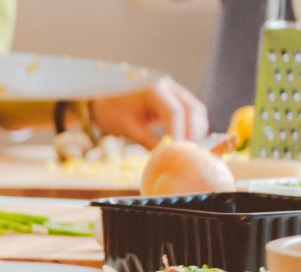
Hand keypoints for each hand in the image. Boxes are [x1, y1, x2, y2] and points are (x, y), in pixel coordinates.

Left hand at [91, 77, 207, 146]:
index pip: (174, 111)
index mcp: (153, 88)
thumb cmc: (111, 110)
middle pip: (192, 109)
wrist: (103, 99)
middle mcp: (169, 86)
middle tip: (188, 152)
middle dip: (192, 132)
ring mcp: (175, 92)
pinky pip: (192, 113)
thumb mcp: (127, 126)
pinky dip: (192, 127)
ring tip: (187, 150)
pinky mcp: (176, 100)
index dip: (179, 132)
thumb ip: (147, 140)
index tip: (179, 150)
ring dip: (196, 130)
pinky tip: (186, 142)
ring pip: (196, 111)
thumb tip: (166, 156)